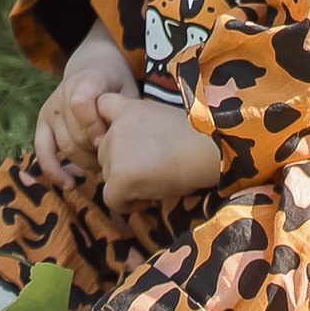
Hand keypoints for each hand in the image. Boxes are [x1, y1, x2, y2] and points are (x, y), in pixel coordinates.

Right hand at [34, 29, 137, 192]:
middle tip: (114, 157)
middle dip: (97, 151)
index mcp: (86, 80)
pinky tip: (70, 185)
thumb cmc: (116, 87)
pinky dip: (55, 171)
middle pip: (76, 133)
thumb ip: (123, 114)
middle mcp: (63, 94)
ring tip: (102, 166)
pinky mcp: (42, 124)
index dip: (96, 126)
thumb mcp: (125, 92)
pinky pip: (42, 152)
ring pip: (65, 147)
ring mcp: (51, 109)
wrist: (95, 69)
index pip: (80, 103)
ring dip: (85, 163)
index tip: (111, 139)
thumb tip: (122, 145)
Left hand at [99, 95, 228, 218]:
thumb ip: (140, 129)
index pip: (102, 107)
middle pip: (103, 151)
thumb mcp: (163, 120)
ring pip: (107, 176)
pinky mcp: (118, 177)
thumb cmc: (197, 137)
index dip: (110, 124)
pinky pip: (112, 199)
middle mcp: (116, 128)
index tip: (128, 140)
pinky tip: (153, 196)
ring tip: (157, 181)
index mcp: (129, 109)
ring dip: (127, 183)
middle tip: (153, 169)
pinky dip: (129, 204)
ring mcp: (114, 152)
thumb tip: (132, 156)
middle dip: (122, 164)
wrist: (207, 148)